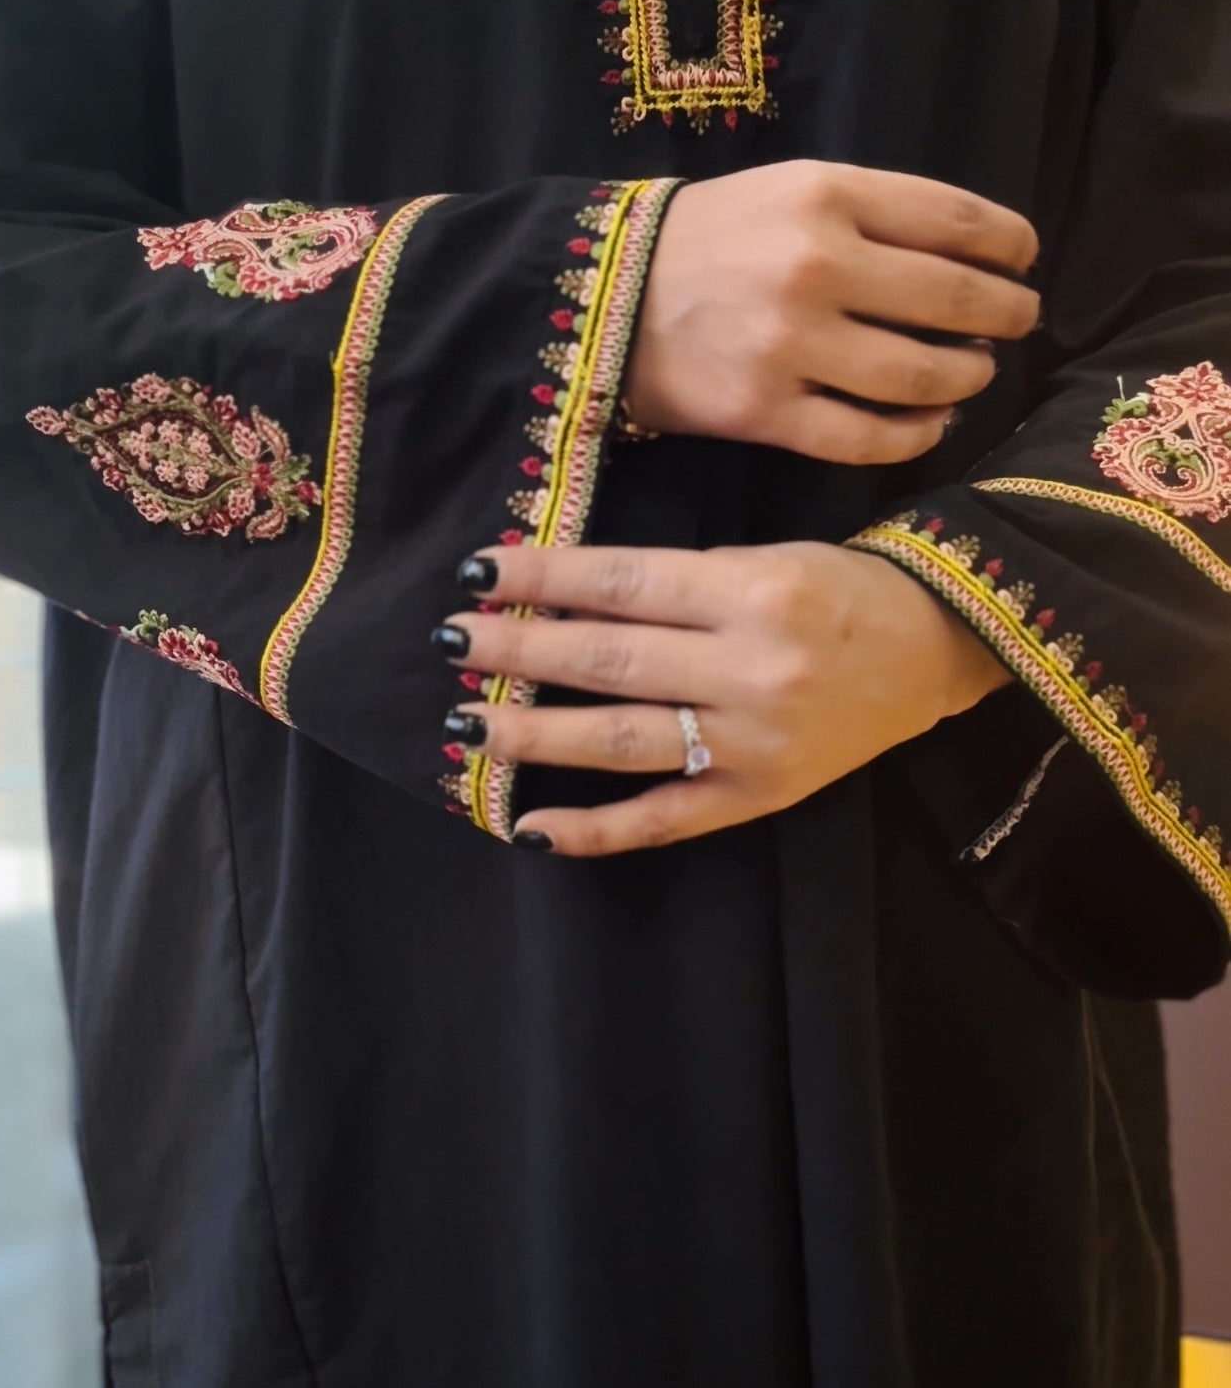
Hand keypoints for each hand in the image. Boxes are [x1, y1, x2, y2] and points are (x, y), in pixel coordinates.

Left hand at [438, 541, 1006, 855]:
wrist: (937, 649)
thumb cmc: (841, 590)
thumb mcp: (765, 558)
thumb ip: (673, 581)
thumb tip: (558, 594)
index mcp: (753, 591)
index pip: (622, 586)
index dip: (542, 580)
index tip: (476, 572)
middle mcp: (752, 669)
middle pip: (611, 660)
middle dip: (519, 651)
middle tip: (450, 643)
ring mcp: (754, 741)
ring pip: (624, 740)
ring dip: (536, 733)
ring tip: (468, 722)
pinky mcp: (761, 795)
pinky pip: (666, 819)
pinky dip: (595, 829)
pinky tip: (531, 825)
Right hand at [627, 160, 1039, 462]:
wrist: (607, 299)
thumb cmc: (713, 239)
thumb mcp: (789, 189)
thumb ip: (875, 212)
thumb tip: (977, 255)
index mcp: (827, 197)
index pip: (957, 221)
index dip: (1010, 246)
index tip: (1023, 262)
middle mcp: (816, 267)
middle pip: (954, 301)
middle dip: (1006, 315)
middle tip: (1016, 322)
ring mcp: (792, 346)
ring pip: (921, 376)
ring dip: (968, 377)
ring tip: (973, 372)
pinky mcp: (768, 413)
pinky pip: (869, 437)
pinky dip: (917, 434)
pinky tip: (930, 423)